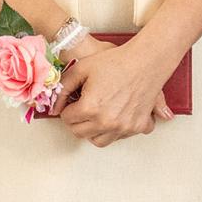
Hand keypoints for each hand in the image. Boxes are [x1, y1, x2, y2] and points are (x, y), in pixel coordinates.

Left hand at [58, 36, 173, 146]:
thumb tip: (56, 106)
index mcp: (90, 108)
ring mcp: (123, 127)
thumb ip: (63, 88)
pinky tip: (115, 115)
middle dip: (77, 121)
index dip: (68, 109)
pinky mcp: (138, 127)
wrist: (145, 61)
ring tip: (98, 114)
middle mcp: (106, 122)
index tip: (73, 103)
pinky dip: (116, 130)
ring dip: (94, 130)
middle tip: (83, 108)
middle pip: (80, 133)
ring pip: (99, 140)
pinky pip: (121, 137)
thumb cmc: (116, 62)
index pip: (67, 119)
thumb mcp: (81, 68)